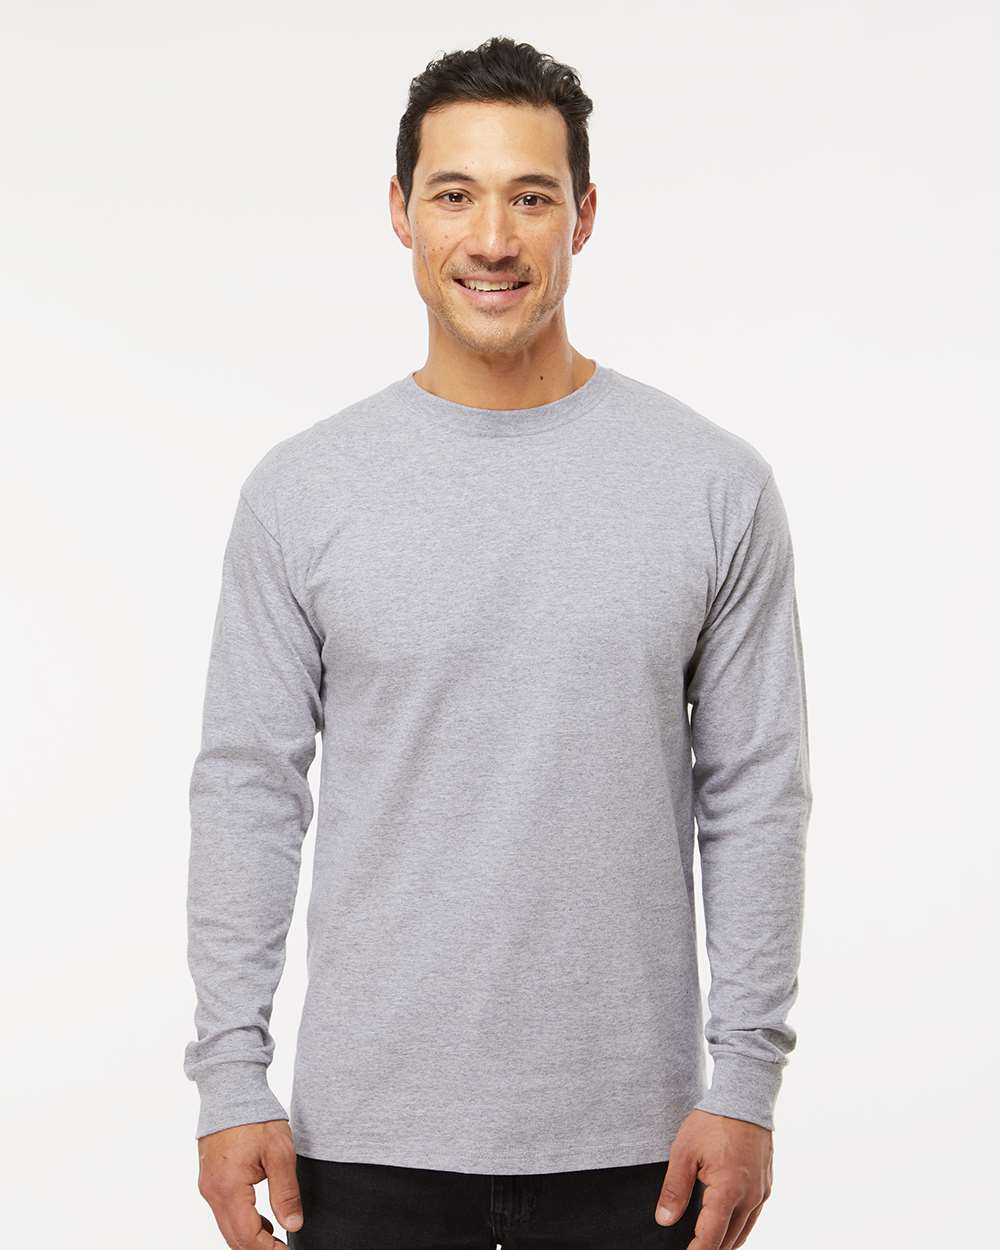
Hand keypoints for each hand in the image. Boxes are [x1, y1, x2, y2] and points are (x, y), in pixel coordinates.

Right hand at [196, 1119, 303, 1246]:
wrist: (231, 1089)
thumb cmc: (256, 1116)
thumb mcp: (280, 1152)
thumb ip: (285, 1192)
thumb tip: (293, 1225)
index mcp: (229, 1187)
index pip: (247, 1237)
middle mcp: (213, 1192)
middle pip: (234, 1238)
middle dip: (259, 1249)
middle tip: (283, 1248)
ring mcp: (208, 1186)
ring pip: (227, 1227)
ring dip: (250, 1237)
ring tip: (277, 1238)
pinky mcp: (210, 1179)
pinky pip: (224, 1212)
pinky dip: (242, 1222)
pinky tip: (263, 1220)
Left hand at [653, 1109, 772, 1248]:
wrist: (744, 1098)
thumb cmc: (714, 1121)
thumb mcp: (684, 1152)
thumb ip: (674, 1189)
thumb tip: (664, 1219)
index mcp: (728, 1190)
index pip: (710, 1237)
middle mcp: (749, 1197)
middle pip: (729, 1240)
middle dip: (710, 1248)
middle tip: (692, 1249)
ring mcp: (761, 1193)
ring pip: (743, 1232)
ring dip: (725, 1242)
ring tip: (706, 1245)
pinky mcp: (766, 1186)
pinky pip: (752, 1217)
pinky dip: (739, 1228)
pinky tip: (726, 1228)